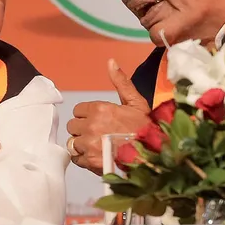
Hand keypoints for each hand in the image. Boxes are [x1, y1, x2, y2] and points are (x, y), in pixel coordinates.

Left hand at [65, 59, 150, 174]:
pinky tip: (96, 157)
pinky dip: (83, 159)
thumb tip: (111, 62)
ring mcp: (88, 145)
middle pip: (72, 126)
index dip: (87, 115)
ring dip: (82, 145)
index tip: (97, 121)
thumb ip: (121, 82)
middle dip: (82, 129)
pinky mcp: (89, 162)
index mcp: (99, 109)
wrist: (152, 156)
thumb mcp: (136, 102)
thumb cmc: (146, 129)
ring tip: (97, 146)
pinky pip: (76, 159)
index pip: (78, 110)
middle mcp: (90, 126)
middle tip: (97, 134)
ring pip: (72, 143)